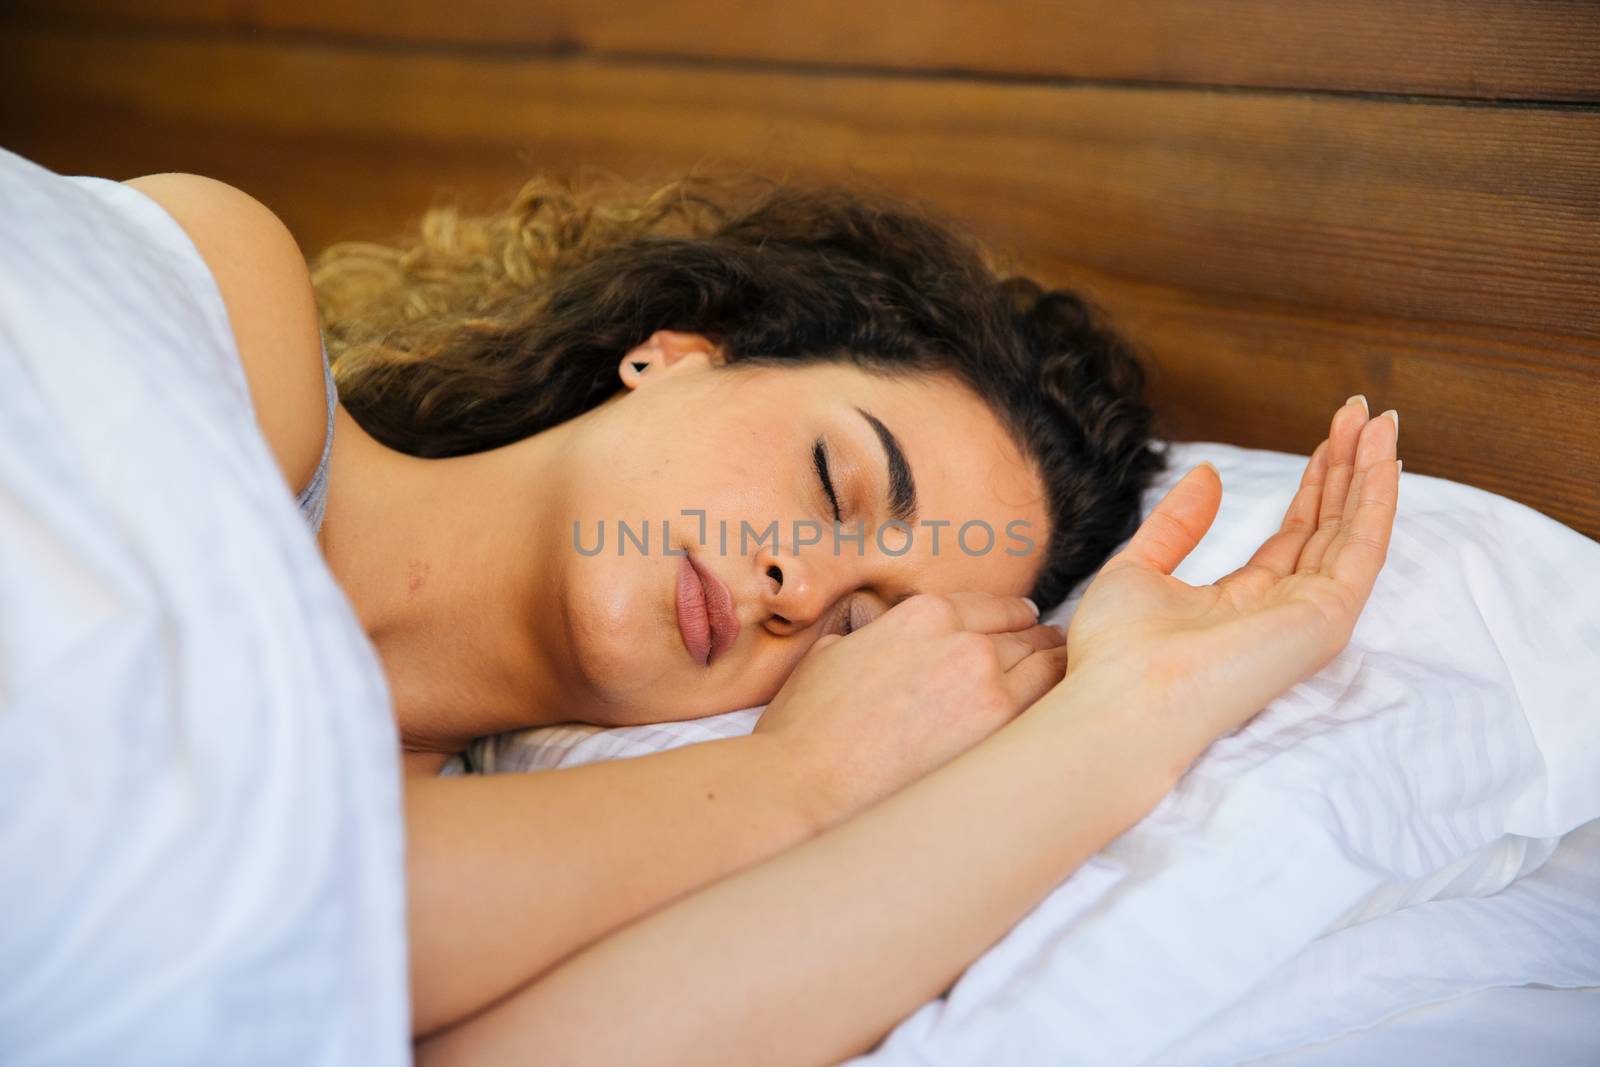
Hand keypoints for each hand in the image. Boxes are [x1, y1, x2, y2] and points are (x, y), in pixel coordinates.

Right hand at [755, 592, 1066, 829]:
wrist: (805, 785)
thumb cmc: (807, 728)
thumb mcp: (833, 655)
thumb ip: (874, 638)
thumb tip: (877, 642)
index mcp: (924, 614)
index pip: (995, 609)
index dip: (1015, 621)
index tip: (1028, 629)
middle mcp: (964, 639)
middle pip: (1030, 636)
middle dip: (1042, 647)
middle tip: (1056, 660)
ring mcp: (990, 684)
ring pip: (1051, 668)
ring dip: (1058, 676)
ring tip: (1069, 691)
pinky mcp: (1002, 732)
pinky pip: (1050, 711)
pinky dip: (1059, 713)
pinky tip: (1060, 725)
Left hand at [1059, 397, 1400, 779]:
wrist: (1121, 703)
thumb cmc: (1117, 655)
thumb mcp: (1137, 570)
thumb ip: (1176, 525)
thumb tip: (1207, 473)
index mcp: (1242, 603)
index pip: (1294, 536)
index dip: (1315, 485)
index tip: (1330, 438)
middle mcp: (1283, 611)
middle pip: (1330, 528)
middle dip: (1350, 468)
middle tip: (1364, 412)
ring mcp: (1308, 618)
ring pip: (1352, 533)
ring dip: (1370, 474)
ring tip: (1381, 419)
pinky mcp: (1325, 619)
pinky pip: (1362, 550)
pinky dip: (1376, 501)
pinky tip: (1383, 458)